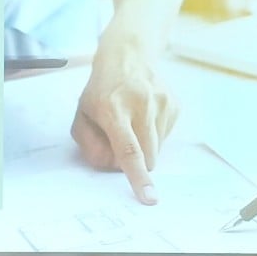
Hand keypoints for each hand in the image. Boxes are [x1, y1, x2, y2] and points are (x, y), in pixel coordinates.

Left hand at [71, 34, 178, 204]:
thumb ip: (89, 145)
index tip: (150, 197)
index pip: (128, 149)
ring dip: (144, 147)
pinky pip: (165, 136)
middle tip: (119, 143)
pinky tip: (143, 116)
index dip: (138, 176)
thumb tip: (112, 166)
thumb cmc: (100, 92)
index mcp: (113, 109)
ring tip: (131, 123)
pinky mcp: (174, 104)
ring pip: (157, 149)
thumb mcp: (82, 116)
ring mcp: (161, 102)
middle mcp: (141, 104)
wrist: (127, 58)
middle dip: (136, 163)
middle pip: (147, 155)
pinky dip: (153, 134)